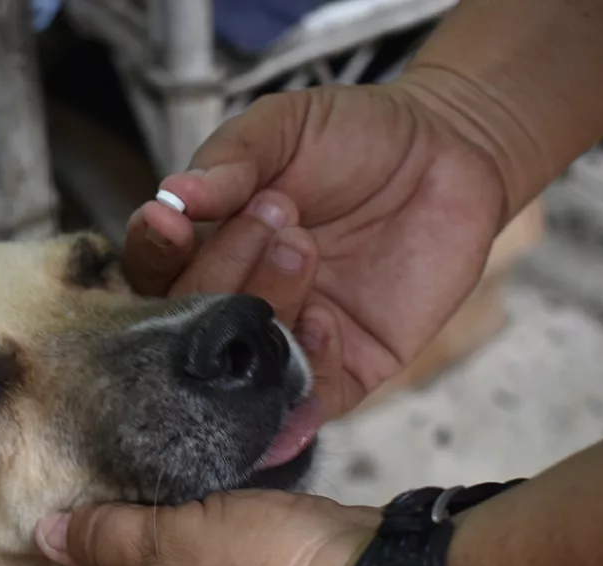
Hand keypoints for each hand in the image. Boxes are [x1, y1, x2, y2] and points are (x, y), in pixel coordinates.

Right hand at [121, 81, 507, 416]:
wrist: (449, 151)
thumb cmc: (355, 136)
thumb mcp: (284, 128)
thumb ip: (231, 158)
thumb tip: (172, 196)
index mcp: (210, 247)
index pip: (155, 274)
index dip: (153, 256)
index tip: (168, 222)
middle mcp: (242, 302)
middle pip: (190, 326)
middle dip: (221, 273)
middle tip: (275, 213)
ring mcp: (292, 341)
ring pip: (246, 366)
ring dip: (266, 307)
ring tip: (304, 243)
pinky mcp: (348, 370)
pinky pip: (309, 400)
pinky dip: (308, 365)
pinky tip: (327, 317)